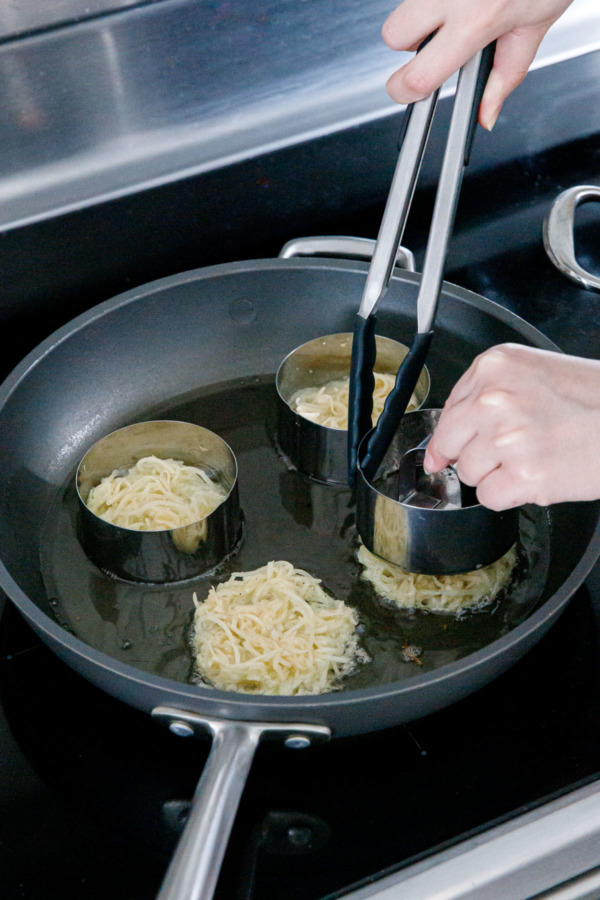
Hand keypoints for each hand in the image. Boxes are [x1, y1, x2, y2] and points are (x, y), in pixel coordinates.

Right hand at [382, 0, 573, 128]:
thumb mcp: (533, 27)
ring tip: (459, 8)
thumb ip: (505, 75)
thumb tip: (486, 113)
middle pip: (393, 34)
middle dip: (408, 42)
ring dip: (423, 12)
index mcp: (477, 20)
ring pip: (405, 4)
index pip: (419, 74)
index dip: (404, 91)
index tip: (408, 92)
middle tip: (439, 39)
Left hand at [423, 343, 599, 509]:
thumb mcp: (535, 375)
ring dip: (497, 474)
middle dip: (476, 453)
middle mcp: (495, 398)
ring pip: (469, 473)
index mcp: (495, 366)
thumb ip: (483, 399)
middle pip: (452, 443)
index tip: (460, 444)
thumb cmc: (595, 399)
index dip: (456, 434)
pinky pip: (489, 497)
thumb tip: (439, 449)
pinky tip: (537, 475)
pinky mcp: (524, 474)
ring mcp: (507, 437)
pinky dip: (510, 495)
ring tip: (535, 457)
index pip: (448, 410)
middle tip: (512, 449)